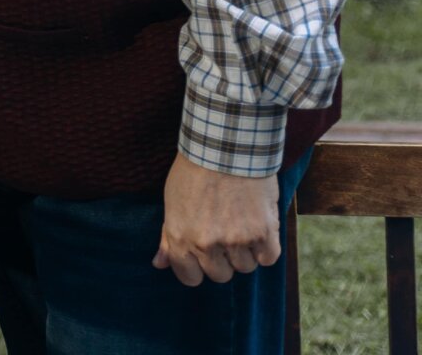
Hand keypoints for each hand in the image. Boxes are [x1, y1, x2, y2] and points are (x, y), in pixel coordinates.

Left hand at [153, 151, 280, 284]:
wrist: (224, 148)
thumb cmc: (193, 172)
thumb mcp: (171, 202)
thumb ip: (168, 237)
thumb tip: (159, 264)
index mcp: (180, 238)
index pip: (189, 278)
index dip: (196, 269)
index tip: (202, 258)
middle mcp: (207, 244)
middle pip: (220, 276)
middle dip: (221, 260)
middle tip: (223, 235)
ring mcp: (236, 240)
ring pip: (245, 268)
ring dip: (245, 252)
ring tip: (240, 225)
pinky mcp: (262, 233)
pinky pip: (268, 258)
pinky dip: (265, 248)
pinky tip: (258, 229)